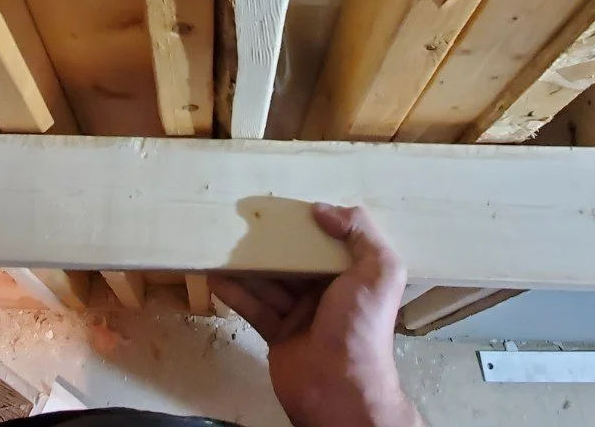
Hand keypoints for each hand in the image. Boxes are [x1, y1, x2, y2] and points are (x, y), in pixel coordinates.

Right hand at [210, 204, 421, 426]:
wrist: (339, 389)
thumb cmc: (360, 327)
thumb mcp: (378, 271)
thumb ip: (360, 233)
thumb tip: (321, 209)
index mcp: (353, 276)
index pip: (327, 242)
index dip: (306, 224)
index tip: (279, 204)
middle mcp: (327, 292)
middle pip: (294, 260)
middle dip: (271, 243)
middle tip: (241, 221)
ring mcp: (301, 314)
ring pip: (270, 281)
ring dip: (246, 264)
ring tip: (220, 243)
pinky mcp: (278, 334)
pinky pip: (254, 307)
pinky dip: (235, 292)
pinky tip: (216, 276)